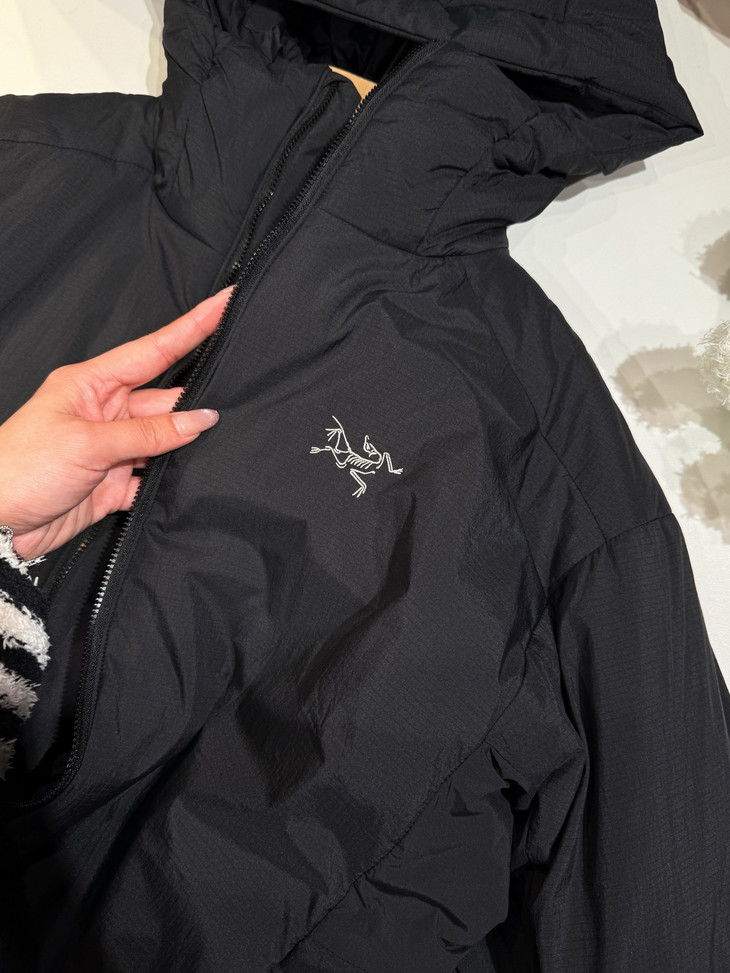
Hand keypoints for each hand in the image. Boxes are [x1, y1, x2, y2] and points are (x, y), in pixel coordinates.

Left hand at [0, 288, 232, 561]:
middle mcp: (104, 412)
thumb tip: (199, 419)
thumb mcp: (88, 443)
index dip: (191, 327)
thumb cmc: (20, 469)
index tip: (223, 304)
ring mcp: (111, 449)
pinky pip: (155, 478)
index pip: (153, 350)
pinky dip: (172, 481)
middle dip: (196, 400)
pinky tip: (192, 479)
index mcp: (91, 384)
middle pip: (164, 400)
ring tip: (222, 440)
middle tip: (237, 393)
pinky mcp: (114, 484)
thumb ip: (149, 434)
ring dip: (186, 444)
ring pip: (164, 440)